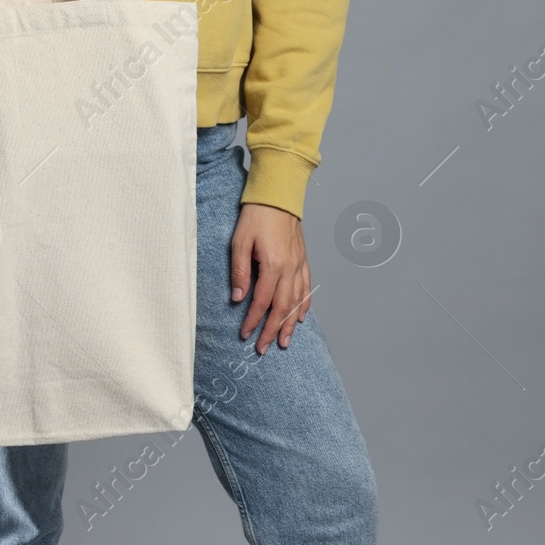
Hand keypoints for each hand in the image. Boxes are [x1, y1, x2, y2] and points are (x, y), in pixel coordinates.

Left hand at [230, 202, 312, 354]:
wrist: (278, 196)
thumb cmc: (255, 216)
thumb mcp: (239, 242)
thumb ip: (239, 272)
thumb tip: (238, 299)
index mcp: (273, 265)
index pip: (262, 302)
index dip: (253, 321)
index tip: (245, 335)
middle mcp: (290, 268)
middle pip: (283, 308)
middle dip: (272, 331)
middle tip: (263, 349)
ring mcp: (299, 264)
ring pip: (297, 302)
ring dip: (290, 324)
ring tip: (284, 342)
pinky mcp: (303, 259)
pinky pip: (306, 288)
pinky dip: (304, 305)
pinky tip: (301, 316)